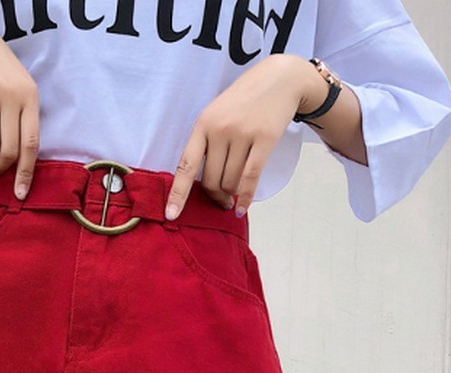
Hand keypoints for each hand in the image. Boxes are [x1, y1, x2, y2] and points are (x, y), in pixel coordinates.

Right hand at [0, 18, 39, 199]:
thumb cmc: (0, 72)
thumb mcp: (20, 89)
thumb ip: (24, 120)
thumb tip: (21, 163)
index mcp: (30, 97)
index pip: (31, 144)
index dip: (25, 173)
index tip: (20, 194)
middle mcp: (11, 94)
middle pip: (9, 149)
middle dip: (1, 168)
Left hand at [164, 54, 326, 219]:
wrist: (279, 79)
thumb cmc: (243, 102)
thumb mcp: (216, 115)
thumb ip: (207, 144)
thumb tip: (205, 185)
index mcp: (202, 125)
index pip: (185, 166)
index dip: (177, 194)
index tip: (171, 215)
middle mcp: (219, 129)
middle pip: (211, 181)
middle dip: (215, 197)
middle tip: (222, 202)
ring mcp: (242, 133)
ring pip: (230, 182)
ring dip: (231, 195)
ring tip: (234, 196)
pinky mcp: (264, 139)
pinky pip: (250, 178)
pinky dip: (246, 198)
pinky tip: (242, 208)